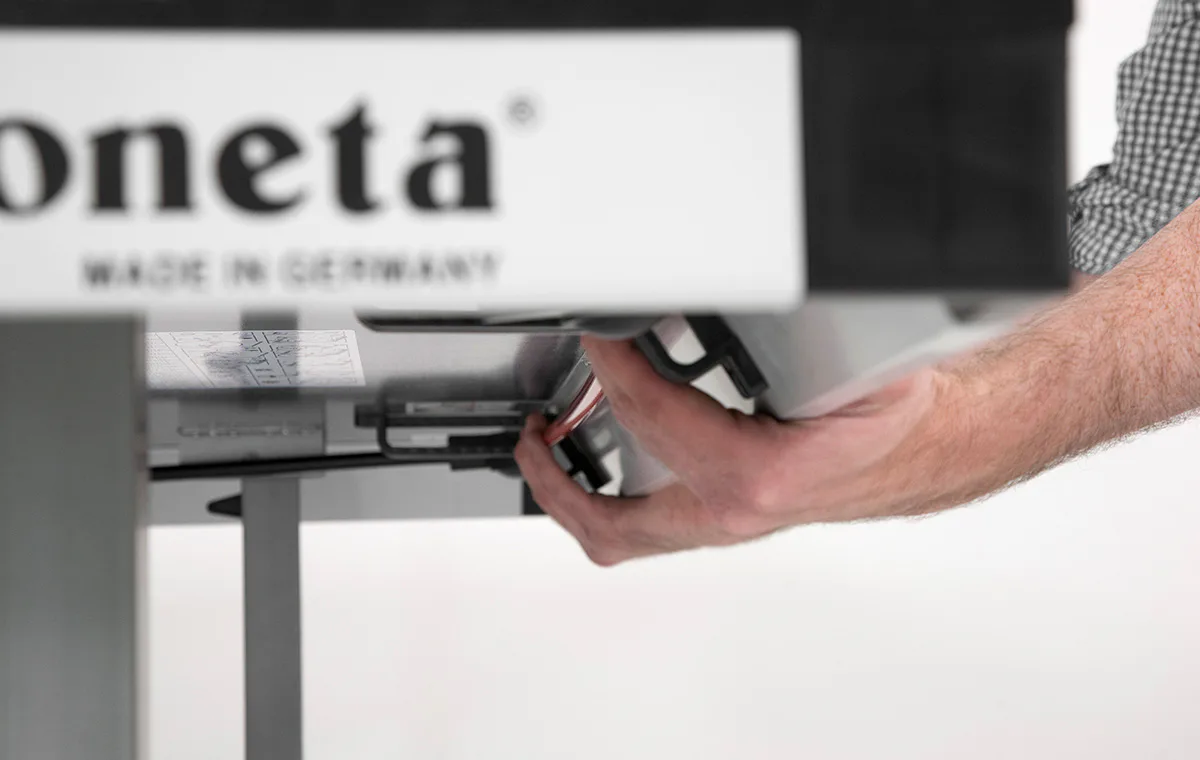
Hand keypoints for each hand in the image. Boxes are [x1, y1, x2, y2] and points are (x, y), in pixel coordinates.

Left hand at [514, 336, 952, 565]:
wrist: (936, 446)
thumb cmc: (902, 409)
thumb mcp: (848, 349)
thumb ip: (784, 319)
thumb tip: (739, 275)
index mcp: (760, 474)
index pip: (649, 413)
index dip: (610, 363)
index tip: (591, 327)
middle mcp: (735, 511)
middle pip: (609, 517)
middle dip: (553, 473)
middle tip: (529, 432)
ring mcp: (727, 524)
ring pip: (623, 535)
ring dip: (572, 496)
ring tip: (543, 452)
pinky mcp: (727, 520)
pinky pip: (648, 525)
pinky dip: (609, 497)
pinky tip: (599, 460)